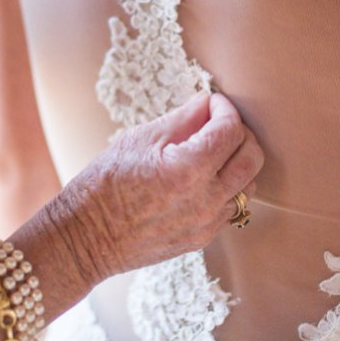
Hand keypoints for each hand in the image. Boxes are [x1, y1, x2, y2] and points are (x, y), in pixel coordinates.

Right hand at [54, 93, 263, 286]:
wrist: (87, 237)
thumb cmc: (105, 185)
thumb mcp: (139, 139)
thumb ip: (182, 119)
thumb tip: (207, 103)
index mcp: (189, 170)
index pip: (230, 130)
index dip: (224, 109)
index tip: (212, 102)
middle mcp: (206, 200)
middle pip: (252, 158)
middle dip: (241, 133)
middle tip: (218, 123)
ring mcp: (207, 223)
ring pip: (248, 186)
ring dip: (238, 163)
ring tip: (213, 151)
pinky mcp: (202, 238)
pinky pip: (231, 208)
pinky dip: (227, 188)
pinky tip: (203, 179)